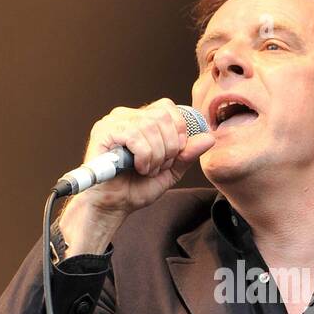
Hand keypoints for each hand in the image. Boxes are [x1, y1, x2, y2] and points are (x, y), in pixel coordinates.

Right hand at [74, 97, 215, 223]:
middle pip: (162, 117)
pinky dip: (144, 157)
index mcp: (141, 119)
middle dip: (168, 148)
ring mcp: (113, 122)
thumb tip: (209, 138)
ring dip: (156, 156)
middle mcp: (126, 116)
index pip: (168, 108)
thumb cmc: (136, 188)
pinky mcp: (103, 132)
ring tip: (146, 170)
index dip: (178, 131)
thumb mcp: (171, 171)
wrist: (113, 206)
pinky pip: (135, 136)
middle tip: (158, 167)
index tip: (174, 154)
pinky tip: (137, 168)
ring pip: (150, 127)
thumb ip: (187, 154)